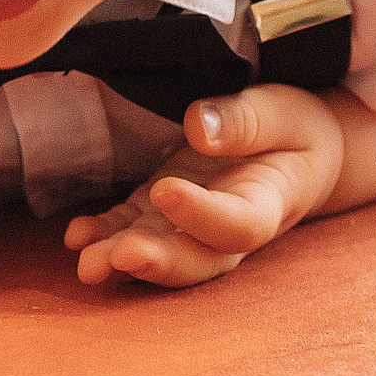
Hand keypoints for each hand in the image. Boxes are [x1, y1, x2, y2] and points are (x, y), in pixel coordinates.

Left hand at [65, 84, 343, 288]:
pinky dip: (105, 236)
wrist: (297, 151)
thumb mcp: (281, 113)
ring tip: (87, 263)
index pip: (239, 224)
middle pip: (198, 260)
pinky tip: (78, 236)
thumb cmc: (294, 130)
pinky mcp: (162, 213)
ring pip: (160, 254)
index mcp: (267, 202)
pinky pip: (133, 231)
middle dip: (158, 262)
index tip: (165, 190)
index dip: (201, 216)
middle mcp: (229, 228)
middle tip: (121, 257)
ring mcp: (192, 225)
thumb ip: (244, 121)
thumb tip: (197, 128)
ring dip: (121, 261)